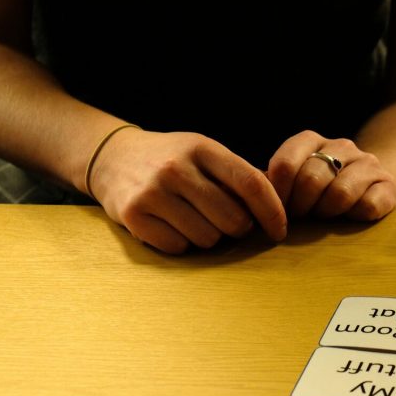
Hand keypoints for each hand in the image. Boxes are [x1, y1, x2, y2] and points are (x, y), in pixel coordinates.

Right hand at [89, 128, 286, 253]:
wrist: (114, 158)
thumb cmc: (173, 160)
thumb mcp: (204, 153)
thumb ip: (238, 175)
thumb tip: (281, 208)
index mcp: (202, 148)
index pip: (251, 184)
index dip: (272, 212)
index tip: (279, 231)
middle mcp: (176, 168)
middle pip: (232, 219)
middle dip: (237, 228)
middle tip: (224, 221)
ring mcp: (152, 192)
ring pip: (207, 239)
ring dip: (208, 237)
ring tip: (193, 219)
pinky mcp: (133, 216)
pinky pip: (178, 248)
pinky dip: (181, 244)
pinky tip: (171, 225)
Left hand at [266, 130, 395, 220]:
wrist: (368, 190)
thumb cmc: (318, 192)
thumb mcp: (292, 184)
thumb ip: (271, 186)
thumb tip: (247, 199)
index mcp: (311, 140)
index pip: (285, 164)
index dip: (277, 195)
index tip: (277, 211)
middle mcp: (342, 145)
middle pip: (311, 179)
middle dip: (300, 208)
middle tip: (300, 219)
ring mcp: (367, 163)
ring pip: (340, 193)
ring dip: (327, 214)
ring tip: (324, 218)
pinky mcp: (387, 185)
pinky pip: (368, 205)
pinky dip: (355, 217)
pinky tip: (350, 218)